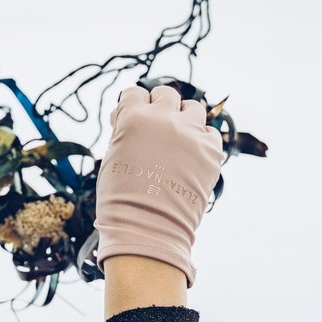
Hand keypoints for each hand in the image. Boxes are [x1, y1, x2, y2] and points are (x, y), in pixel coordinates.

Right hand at [95, 85, 223, 287]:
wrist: (147, 229)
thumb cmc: (120, 198)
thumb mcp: (111, 157)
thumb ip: (123, 132)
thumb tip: (129, 117)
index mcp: (132, 117)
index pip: (134, 92)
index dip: (132, 106)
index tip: (132, 120)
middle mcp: (163, 118)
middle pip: (166, 94)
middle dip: (160, 107)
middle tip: (156, 128)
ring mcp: (190, 133)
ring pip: (192, 108)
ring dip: (184, 119)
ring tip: (177, 141)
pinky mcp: (211, 151)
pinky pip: (210, 134)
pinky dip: (202, 142)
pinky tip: (192, 157)